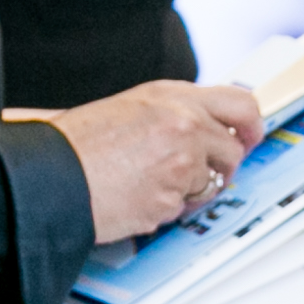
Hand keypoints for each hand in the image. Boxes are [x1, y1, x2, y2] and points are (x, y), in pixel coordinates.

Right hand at [23, 80, 261, 240]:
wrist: (51, 173)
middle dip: (218, 166)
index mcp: (173, 96)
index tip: (251, 137)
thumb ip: (174, 112)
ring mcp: (182, 163)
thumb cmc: (78, 143)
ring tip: (145, 181)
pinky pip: (183, 208)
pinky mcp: (172, 198)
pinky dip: (164, 207)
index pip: (240, 103)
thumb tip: (209, 128)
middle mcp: (184, 124)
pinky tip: (135, 196)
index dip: (252, 125)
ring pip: (209, 183)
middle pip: (232, 150)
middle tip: (192, 172)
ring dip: (187, 189)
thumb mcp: (131, 107)